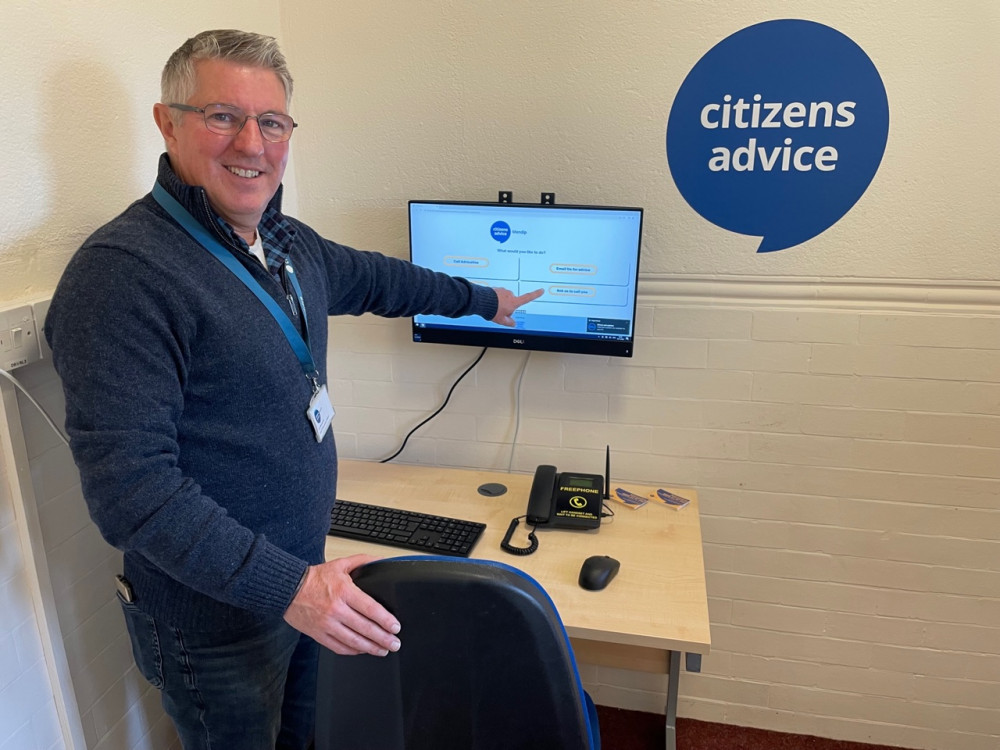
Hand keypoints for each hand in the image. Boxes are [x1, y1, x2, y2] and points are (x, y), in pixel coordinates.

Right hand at [283, 555, 400, 655]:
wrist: (289, 589)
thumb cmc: (315, 578)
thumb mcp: (341, 564)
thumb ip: (363, 561)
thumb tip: (382, 561)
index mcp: (343, 591)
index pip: (370, 609)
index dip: (385, 620)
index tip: (395, 627)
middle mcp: (336, 609)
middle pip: (365, 628)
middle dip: (383, 638)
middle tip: (395, 643)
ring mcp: (327, 624)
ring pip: (353, 641)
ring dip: (371, 648)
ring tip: (383, 650)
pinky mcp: (319, 634)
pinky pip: (339, 647)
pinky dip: (353, 651)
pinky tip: (363, 650)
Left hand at [492, 287, 543, 326]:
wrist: (481, 301)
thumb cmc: (492, 310)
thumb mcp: (501, 320)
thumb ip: (509, 322)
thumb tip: (513, 324)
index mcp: (514, 302)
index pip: (528, 298)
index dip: (535, 294)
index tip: (541, 290)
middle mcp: (510, 295)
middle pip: (512, 302)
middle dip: (507, 307)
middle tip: (500, 312)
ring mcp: (503, 291)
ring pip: (504, 299)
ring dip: (501, 303)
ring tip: (493, 308)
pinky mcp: (497, 289)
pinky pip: (498, 295)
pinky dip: (496, 299)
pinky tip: (490, 303)